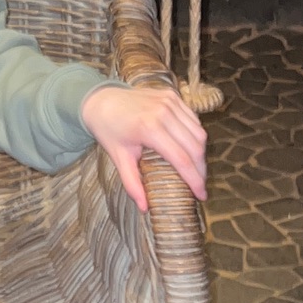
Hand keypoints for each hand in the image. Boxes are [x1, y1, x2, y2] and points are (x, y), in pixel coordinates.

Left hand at [80, 83, 206, 212]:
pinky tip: (189, 148)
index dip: (195, 180)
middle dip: (201, 170)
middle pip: (195, 147)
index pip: (182, 159)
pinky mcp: (172, 95)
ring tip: (195, 169)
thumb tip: (145, 208)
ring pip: (199, 132)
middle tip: (199, 185)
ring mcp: (170, 101)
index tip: (202, 196)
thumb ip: (132, 183)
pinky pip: (193, 119)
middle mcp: (164, 112)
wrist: (100, 100)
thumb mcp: (118, 157)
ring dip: (200, 153)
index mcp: (150, 128)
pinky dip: (195, 135)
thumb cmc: (108, 130)